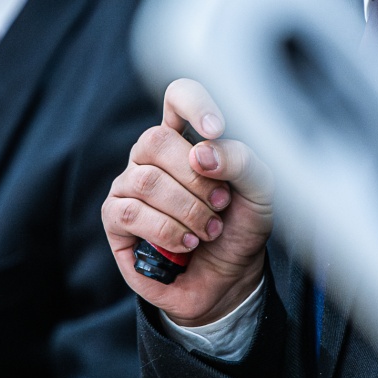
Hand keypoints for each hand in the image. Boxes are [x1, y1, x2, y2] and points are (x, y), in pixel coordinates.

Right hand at [103, 78, 273, 324]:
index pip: (179, 96)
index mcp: (188, 137)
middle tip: (222, 203)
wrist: (228, 281)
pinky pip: (129, 211)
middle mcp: (153, 156)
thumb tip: (201, 152)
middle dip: (196, 178)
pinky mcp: (116, 218)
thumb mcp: (261, 192)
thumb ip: (241, 161)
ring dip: (187, 210)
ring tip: (210, 230)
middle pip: (156, 140)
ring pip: (146, 179)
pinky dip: (165, 230)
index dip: (193, 104)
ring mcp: (130, 185)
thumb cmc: (241, 227)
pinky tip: (187, 244)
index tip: (216, 128)